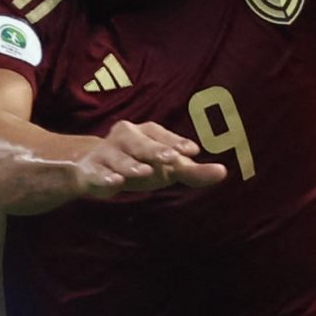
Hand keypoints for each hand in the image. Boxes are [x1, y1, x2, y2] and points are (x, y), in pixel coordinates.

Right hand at [71, 122, 224, 199]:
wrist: (94, 169)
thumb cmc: (139, 164)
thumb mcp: (167, 168)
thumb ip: (194, 171)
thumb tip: (224, 172)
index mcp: (145, 133)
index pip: (161, 135)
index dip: (176, 142)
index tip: (191, 151)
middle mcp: (124, 138)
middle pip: (139, 142)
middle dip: (155, 149)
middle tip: (172, 158)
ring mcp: (106, 154)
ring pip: (118, 157)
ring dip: (130, 164)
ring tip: (144, 172)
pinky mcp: (90, 171)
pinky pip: (96, 173)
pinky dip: (104, 177)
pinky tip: (114, 183)